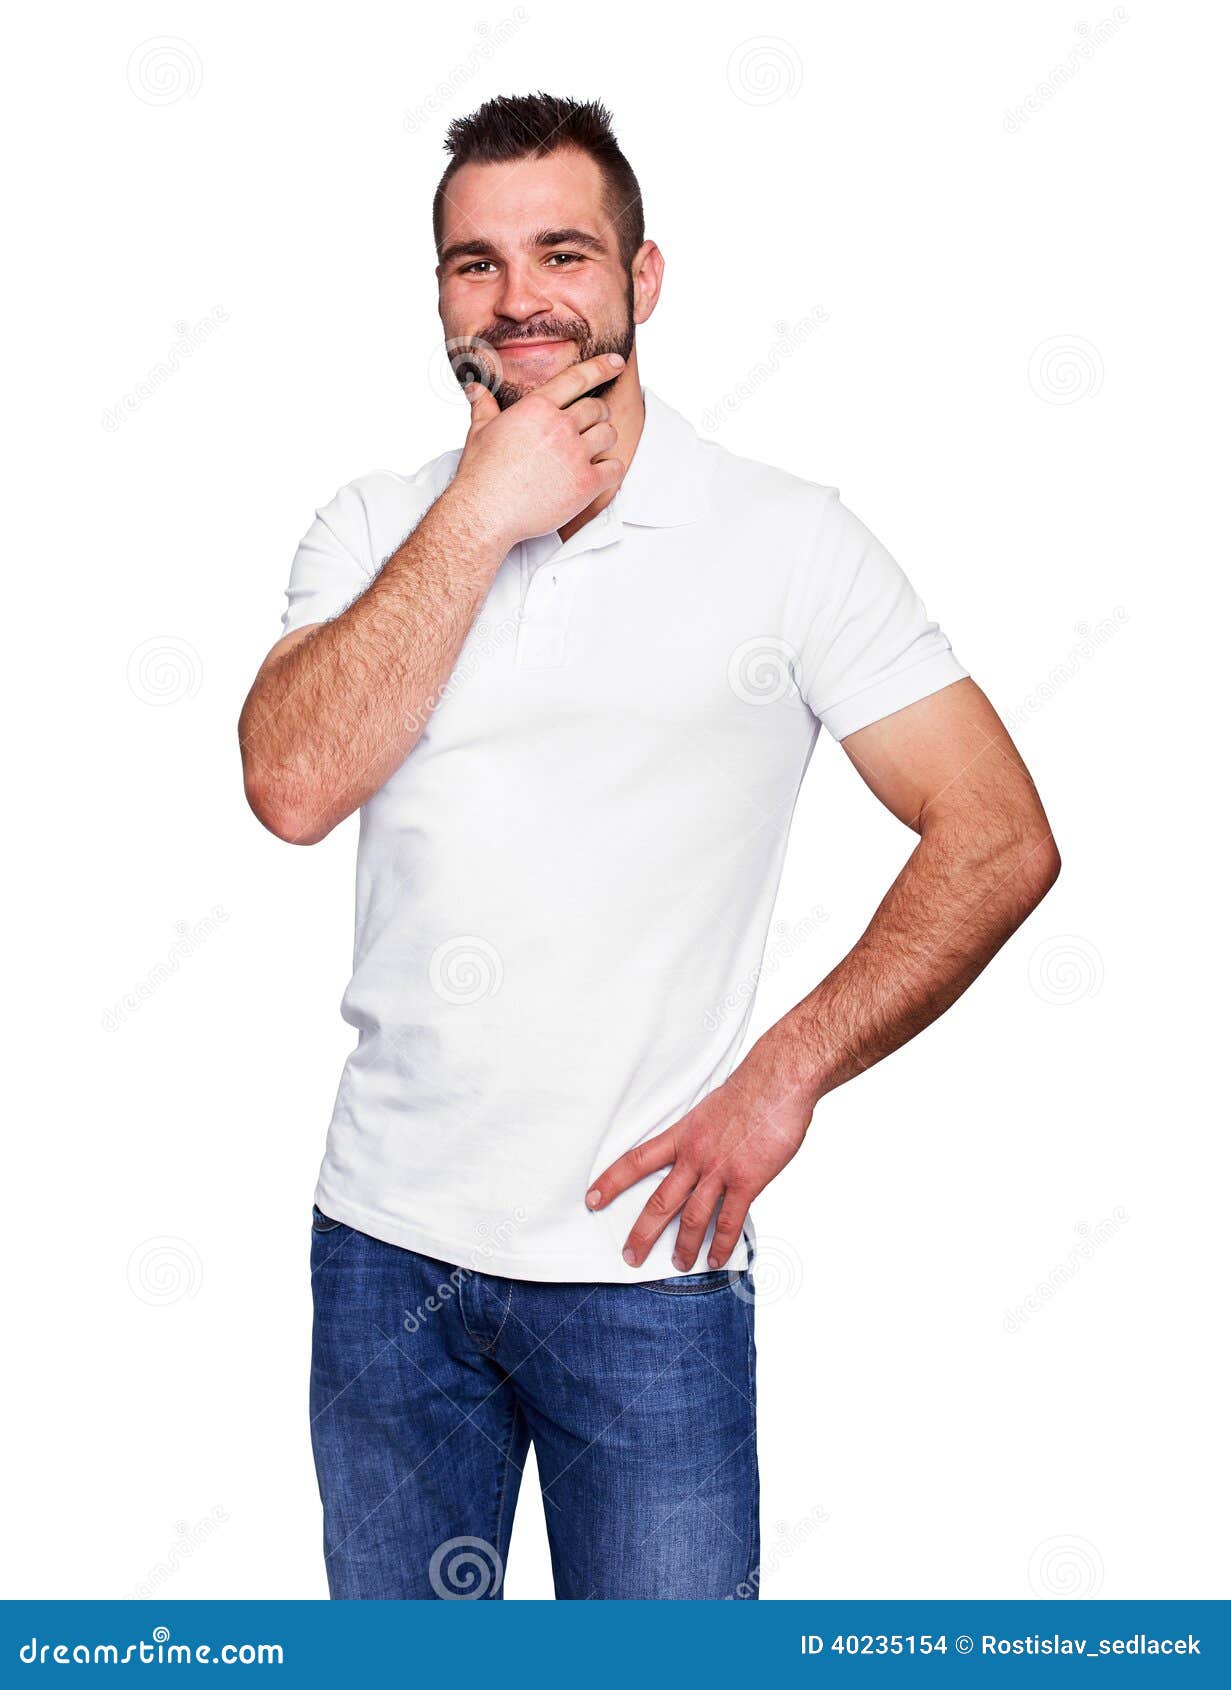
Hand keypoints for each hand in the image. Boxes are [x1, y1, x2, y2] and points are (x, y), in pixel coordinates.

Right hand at [447, 352, 626, 548]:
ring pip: (609, 435)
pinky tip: (601, 473)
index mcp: (536, 407)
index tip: (616, 362)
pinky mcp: (586, 483)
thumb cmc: (481, 475)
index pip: (577, 378)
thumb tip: (475, 388)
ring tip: (595, 449)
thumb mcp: (479, 431)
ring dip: (605, 440)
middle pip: (597, 408)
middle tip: (593, 425)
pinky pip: (615, 468)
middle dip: (598, 415)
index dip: (601, 367)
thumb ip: (484, 406)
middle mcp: (559, 426)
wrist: (485, 511)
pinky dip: (612, 469)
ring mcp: (575, 454)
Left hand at [585, 1058, 813, 1270]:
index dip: (611, 1181)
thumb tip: (698, 1155)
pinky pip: (729, 1221)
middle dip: (642, 1233)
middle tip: (630, 1255)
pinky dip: (721, 1245)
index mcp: (682, 1135)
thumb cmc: (749, 1092)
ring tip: (678, 1264)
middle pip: (660, 1201)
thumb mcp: (709, 1111)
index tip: (592, 1198)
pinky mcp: (747, 1181)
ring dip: (684, 1246)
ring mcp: (720, 1170)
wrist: (777, 1080)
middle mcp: (695, 1156)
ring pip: (692, 1218)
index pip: (636, 1161)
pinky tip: (715, 1259)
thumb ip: (699, 1136)